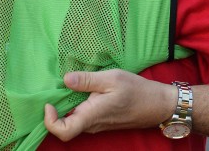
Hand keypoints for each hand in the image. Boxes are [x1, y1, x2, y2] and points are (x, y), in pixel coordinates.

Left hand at [43, 69, 176, 141]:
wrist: (158, 104)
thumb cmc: (137, 91)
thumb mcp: (112, 78)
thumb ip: (88, 80)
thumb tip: (65, 79)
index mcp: (92, 115)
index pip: (63, 131)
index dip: (50, 120)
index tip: (50, 102)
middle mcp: (92, 124)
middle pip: (65, 123)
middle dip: (57, 106)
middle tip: (58, 84)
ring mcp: (97, 124)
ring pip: (74, 118)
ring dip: (69, 103)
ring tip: (73, 83)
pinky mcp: (102, 120)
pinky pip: (84, 115)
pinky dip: (79, 103)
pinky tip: (86, 87)